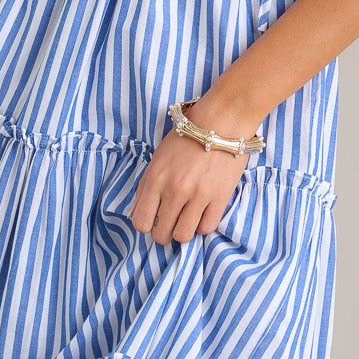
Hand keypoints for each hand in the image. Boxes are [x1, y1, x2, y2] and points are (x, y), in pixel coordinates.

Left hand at [128, 93, 259, 244]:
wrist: (221, 121)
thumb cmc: (186, 138)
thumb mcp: (157, 158)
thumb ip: (145, 186)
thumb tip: (136, 213)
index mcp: (155, 179)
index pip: (141, 223)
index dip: (147, 226)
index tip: (155, 219)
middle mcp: (174, 190)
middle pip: (161, 235)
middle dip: (164, 232)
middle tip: (172, 221)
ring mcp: (198, 196)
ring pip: (183, 236)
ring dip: (183, 231)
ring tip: (188, 218)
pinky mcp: (220, 197)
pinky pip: (207, 228)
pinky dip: (203, 225)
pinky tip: (203, 212)